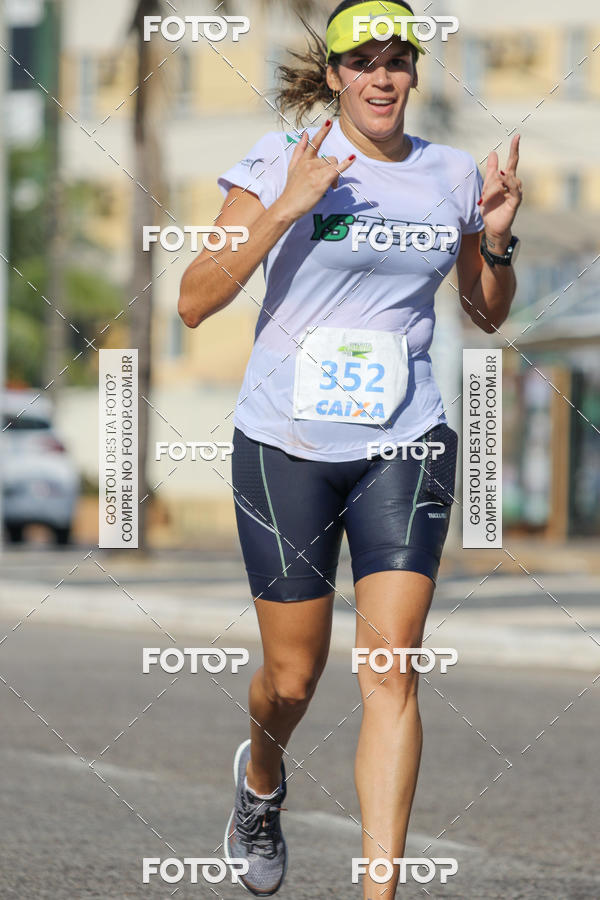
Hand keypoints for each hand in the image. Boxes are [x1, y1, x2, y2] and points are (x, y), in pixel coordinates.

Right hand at [275, 120, 355, 222]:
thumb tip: (305, 134)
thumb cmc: (291, 190)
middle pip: (330, 159)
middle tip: (331, 184)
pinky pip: (337, 170)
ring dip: (336, 176)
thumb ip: (299, 150)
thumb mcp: (292, 167)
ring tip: (331, 187)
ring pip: (333, 166)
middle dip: (332, 170)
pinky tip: (353, 158)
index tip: (330, 120)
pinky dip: (346, 164)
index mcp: (303, 159)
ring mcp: (315, 171)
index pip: (315, 142)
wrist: (287, 206)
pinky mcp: (321, 181)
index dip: (323, 131)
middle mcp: (309, 163)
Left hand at [480, 134, 522, 251]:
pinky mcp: (516, 202)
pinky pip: (515, 189)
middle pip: (508, 169)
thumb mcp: (487, 186)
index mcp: (507, 180)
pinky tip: (503, 177)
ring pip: (508, 179)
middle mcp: (514, 184)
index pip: (512, 162)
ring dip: (495, 184)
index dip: (515, 149)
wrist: (491, 226)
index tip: (517, 136)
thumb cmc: (491, 207)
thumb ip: (491, 170)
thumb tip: (493, 152)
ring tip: (487, 195)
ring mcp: (516, 192)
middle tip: (509, 151)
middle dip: (506, 162)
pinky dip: (509, 182)